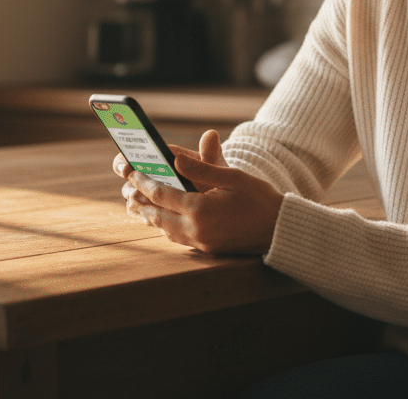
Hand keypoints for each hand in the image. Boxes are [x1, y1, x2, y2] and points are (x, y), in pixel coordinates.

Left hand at [116, 130, 282, 254]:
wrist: (280, 230)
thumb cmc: (259, 199)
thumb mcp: (232, 177)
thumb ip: (202, 168)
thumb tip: (176, 159)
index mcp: (200, 209)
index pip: (162, 194)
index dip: (144, 182)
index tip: (132, 172)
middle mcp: (196, 228)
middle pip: (158, 215)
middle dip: (141, 203)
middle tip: (127, 193)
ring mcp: (201, 242)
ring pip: (166, 230)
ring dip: (151, 217)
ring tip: (139, 208)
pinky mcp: (207, 249)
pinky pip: (178, 238)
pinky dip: (166, 228)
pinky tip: (165, 222)